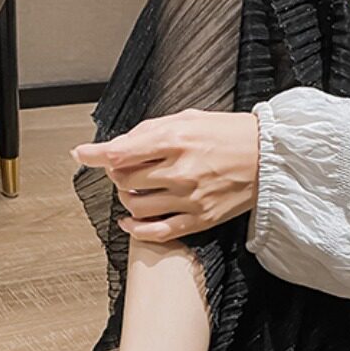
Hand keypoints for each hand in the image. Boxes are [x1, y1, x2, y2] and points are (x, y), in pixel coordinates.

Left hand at [71, 108, 258, 243]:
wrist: (268, 156)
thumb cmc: (228, 134)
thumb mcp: (188, 118)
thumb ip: (151, 131)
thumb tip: (118, 144)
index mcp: (176, 139)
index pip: (121, 151)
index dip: (95, 154)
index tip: (81, 154)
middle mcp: (180, 170)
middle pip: (124, 179)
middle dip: (117, 174)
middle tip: (123, 168)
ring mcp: (189, 197)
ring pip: (136, 205)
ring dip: (127, 198)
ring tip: (135, 189)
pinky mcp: (199, 219)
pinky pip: (157, 232)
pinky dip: (136, 229)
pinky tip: (130, 222)